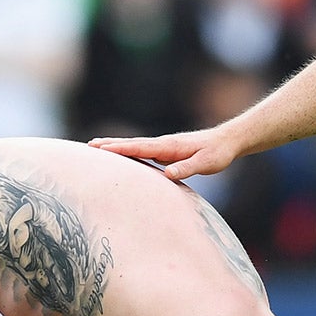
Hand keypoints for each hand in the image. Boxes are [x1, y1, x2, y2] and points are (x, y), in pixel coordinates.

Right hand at [90, 126, 239, 182]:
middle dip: (110, 145)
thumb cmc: (217, 154)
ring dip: (116, 146)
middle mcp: (162, 144)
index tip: (101, 149)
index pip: (139, 147)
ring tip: (97, 147)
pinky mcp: (165, 152)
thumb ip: (187, 168)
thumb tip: (168, 174)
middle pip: (131, 144)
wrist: (226, 141)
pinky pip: (142, 151)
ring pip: (135, 146)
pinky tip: (121, 155)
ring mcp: (163, 147)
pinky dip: (127, 151)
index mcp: (169, 147)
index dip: (120, 149)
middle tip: (88, 146)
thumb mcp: (206, 164)